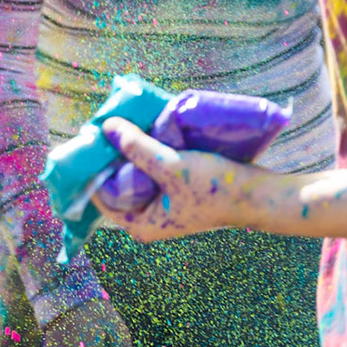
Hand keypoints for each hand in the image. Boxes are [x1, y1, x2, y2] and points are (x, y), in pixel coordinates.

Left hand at [91, 117, 266, 241]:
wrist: (257, 195)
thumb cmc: (215, 187)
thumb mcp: (172, 166)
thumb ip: (138, 148)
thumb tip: (107, 127)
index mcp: (138, 224)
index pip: (99, 194)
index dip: (92, 166)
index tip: (90, 137)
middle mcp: (146, 219)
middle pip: (115, 184)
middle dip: (111, 156)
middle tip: (106, 125)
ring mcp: (161, 206)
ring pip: (133, 175)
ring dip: (128, 151)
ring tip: (123, 123)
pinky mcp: (173, 193)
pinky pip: (149, 171)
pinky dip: (145, 153)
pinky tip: (144, 131)